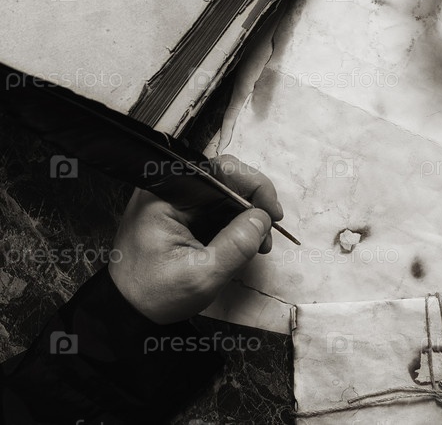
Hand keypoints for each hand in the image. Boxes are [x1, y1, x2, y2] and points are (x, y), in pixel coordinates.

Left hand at [108, 155, 282, 323]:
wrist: (127, 312)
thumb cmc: (154, 294)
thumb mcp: (201, 276)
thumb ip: (236, 246)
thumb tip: (263, 219)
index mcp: (165, 195)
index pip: (218, 171)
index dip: (253, 185)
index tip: (272, 212)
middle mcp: (169, 190)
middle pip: (225, 180)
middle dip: (254, 204)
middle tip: (270, 231)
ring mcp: (176, 202)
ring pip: (226, 196)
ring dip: (248, 217)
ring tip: (259, 244)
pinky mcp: (183, 214)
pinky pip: (218, 210)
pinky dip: (236, 225)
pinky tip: (246, 244)